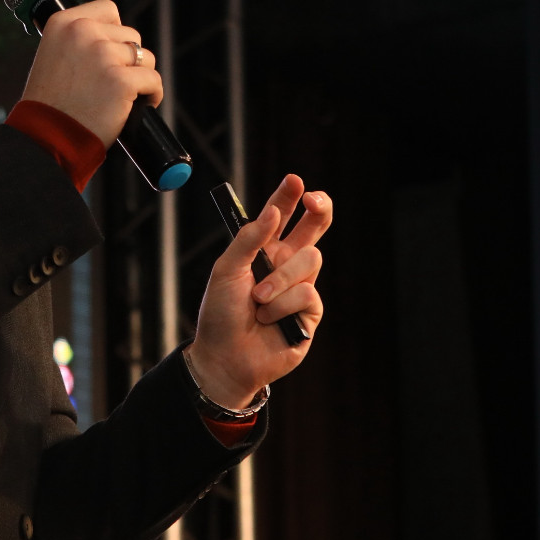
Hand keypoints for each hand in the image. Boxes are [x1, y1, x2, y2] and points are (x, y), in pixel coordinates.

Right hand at [19, 0, 162, 146]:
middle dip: (128, 60)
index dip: (115, 33)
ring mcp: (103, 55)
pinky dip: (152, 95)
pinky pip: (153, 80)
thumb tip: (114, 41)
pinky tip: (140, 106)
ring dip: (140, 77)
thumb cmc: (50, 104)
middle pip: (131, 36)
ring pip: (145, 58)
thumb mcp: (54, 55)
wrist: (46, 136)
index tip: (112, 52)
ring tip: (125, 96)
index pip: (108, 10)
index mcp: (64, 22)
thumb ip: (80, 42)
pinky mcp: (121, 80)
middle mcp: (84, 32)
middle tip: (113, 83)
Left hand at [186, 174, 331, 410]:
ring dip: (280, 280)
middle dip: (320, 209)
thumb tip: (273, 211)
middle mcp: (285, 267)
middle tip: (314, 200)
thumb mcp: (225, 270)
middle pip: (313, 230)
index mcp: (263, 252)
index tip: (294, 181)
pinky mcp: (310, 314)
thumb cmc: (220, 315)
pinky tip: (267, 320)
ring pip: (309, 261)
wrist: (224, 358)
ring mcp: (299, 289)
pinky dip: (283, 306)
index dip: (289, 197)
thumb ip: (248, 240)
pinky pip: (308, 295)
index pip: (281, 217)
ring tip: (257, 300)